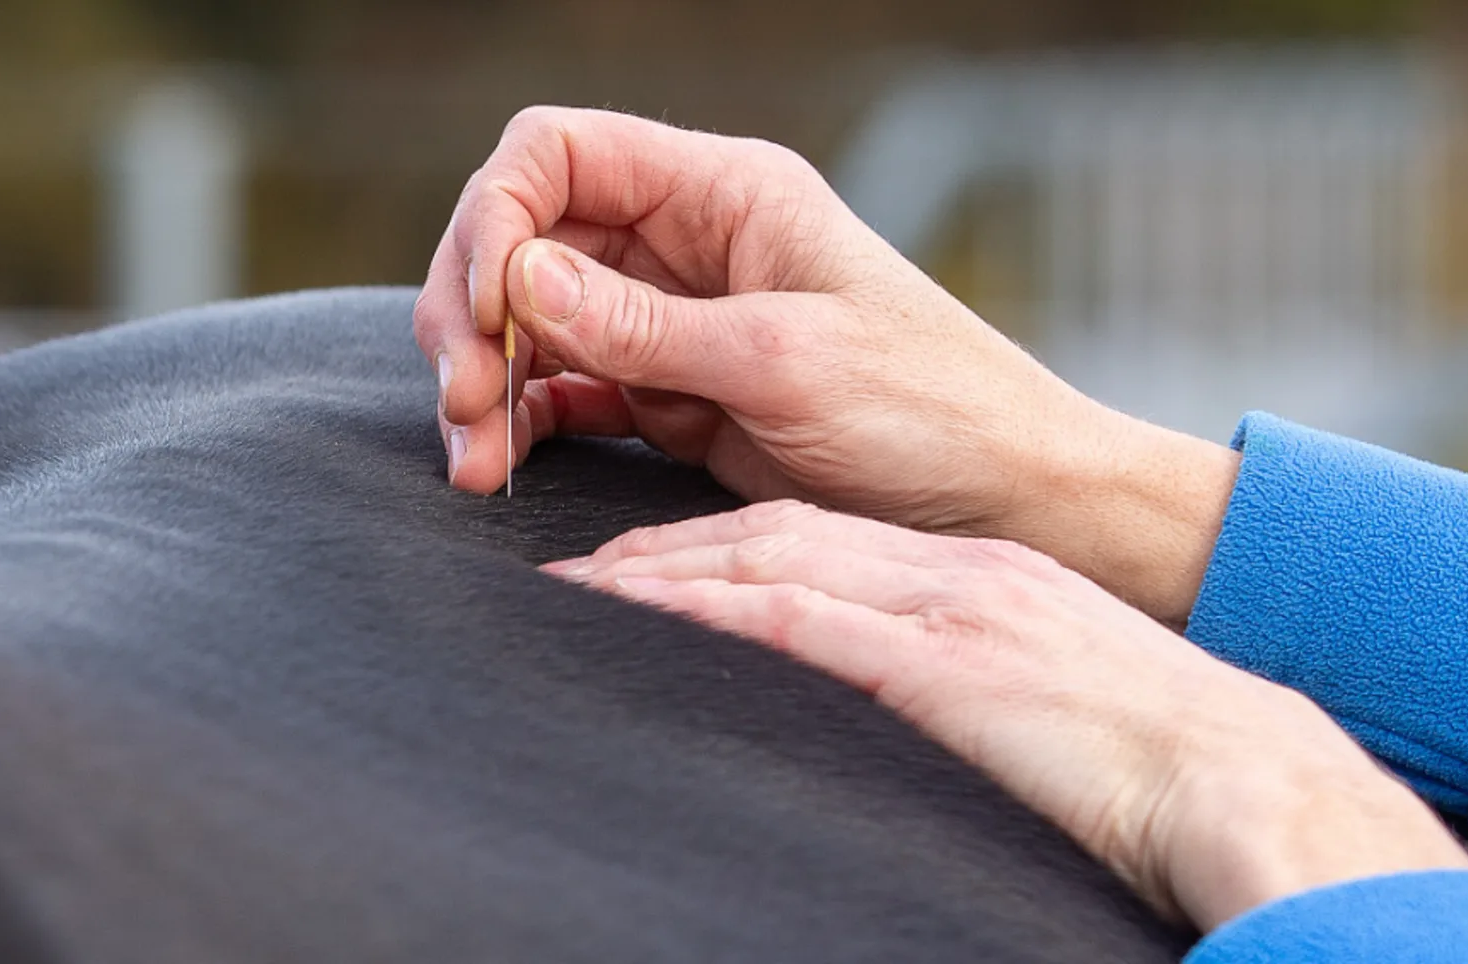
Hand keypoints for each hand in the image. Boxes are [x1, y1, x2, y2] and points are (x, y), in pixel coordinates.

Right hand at [415, 106, 1238, 623]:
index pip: (560, 155)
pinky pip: (566, 391)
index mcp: (723, 194)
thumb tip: (520, 280)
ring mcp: (672, 321)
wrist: (1008, 504)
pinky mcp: (669, 397)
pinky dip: (524, 423)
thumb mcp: (784, 361)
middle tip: (459, 402)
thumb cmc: (932, 412)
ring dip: (485, 382)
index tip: (486, 312)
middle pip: (525, 238)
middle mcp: (685, 244)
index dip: (497, 217)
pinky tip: (505, 465)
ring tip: (475, 464)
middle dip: (472, 312)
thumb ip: (645, 325)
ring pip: (531, 322)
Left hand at [545, 502, 1467, 930]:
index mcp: (977, 577)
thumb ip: (971, 679)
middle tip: (582, 570)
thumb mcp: (1048, 693)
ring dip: (661, 573)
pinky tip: (639, 615)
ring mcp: (945, 608)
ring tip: (580, 592)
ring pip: (766, 561)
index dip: (720, 546)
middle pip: (774, 532)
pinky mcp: (939, 663)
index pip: (819, 536)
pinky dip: (705, 612)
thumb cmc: (1158, 759)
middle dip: (667, 548)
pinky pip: (793, 622)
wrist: (1245, 778)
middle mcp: (950, 573)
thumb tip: (914, 707)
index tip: (648, 564)